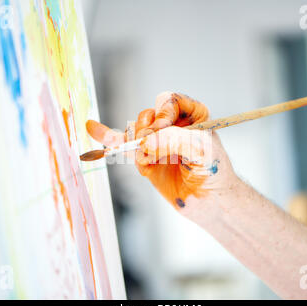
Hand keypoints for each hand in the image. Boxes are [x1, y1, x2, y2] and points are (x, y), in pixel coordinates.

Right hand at [86, 92, 236, 217]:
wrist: (210, 202)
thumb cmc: (214, 171)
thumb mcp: (201, 149)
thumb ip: (174, 140)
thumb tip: (145, 144)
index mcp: (192, 115)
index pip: (169, 101)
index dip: (162, 113)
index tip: (162, 128)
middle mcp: (173, 126)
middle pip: (148, 116)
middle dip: (148, 132)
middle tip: (154, 149)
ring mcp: (158, 143)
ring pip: (135, 132)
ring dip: (136, 144)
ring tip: (148, 159)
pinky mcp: (146, 159)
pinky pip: (124, 146)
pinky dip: (108, 138)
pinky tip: (93, 128)